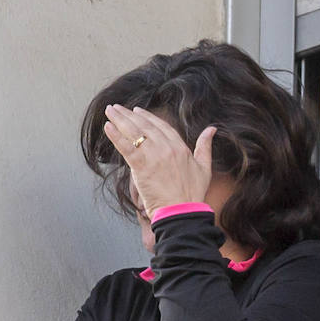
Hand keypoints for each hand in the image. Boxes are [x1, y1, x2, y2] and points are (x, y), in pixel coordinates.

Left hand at [102, 105, 216, 216]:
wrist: (182, 212)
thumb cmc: (193, 194)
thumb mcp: (204, 167)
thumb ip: (205, 146)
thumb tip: (212, 129)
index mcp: (180, 147)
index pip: (161, 126)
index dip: (148, 117)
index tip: (137, 110)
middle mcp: (166, 148)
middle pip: (145, 126)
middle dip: (129, 115)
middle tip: (116, 108)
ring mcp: (153, 156)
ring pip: (134, 132)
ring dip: (119, 120)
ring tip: (109, 111)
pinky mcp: (141, 167)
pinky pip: (126, 147)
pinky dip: (115, 136)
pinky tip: (107, 127)